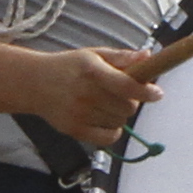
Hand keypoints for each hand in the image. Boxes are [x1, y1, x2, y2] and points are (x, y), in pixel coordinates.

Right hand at [31, 46, 162, 149]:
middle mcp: (86, 94)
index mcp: (92, 70)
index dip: (146, 91)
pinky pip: (109, 138)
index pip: (127, 86)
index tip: (157, 93)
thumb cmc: (69, 67)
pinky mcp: (75, 131)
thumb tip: (148, 57)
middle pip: (128, 107)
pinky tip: (105, 119)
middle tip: (122, 94)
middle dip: (132, 101)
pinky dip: (113, 130)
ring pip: (120, 122)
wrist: (35, 84)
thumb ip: (122, 57)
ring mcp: (80, 114)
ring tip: (107, 103)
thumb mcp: (93, 55)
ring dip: (121, 114)